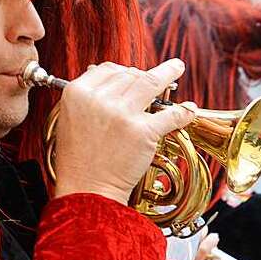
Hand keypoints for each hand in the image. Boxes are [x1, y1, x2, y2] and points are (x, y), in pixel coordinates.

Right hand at [53, 60, 193, 204]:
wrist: (87, 191)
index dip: (124, 71)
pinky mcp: (142, 132)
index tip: (134, 75)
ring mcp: (121, 114)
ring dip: (168, 73)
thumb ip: (87, 97)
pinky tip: (189, 109)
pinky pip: (169, 114)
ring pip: (150, 82)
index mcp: (77, 93)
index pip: (107, 69)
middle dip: (145, 76)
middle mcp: (98, 99)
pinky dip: (183, 111)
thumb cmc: (78, 161)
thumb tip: (110, 75)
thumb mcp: (70, 120)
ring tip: (178, 68)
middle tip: (157, 78)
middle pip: (130, 75)